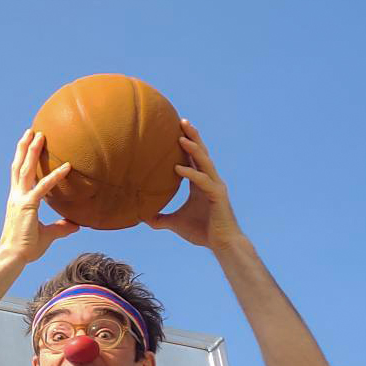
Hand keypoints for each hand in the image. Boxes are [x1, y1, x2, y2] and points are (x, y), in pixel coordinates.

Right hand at [0, 130, 79, 264]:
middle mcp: (16, 196)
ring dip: (32, 151)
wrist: (13, 257)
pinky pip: (43, 187)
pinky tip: (66, 166)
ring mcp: (20, 199)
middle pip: (19, 165)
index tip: (27, 144)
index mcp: (17, 200)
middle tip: (31, 131)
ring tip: (39, 134)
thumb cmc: (26, 247)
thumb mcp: (47, 234)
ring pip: (25, 169)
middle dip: (25, 147)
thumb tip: (76, 225)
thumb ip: (61, 227)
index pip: (18, 174)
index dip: (22, 158)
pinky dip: (55, 176)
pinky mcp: (28, 206)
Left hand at [144, 119, 243, 248]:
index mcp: (201, 183)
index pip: (193, 158)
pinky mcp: (217, 195)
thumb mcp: (176, 223)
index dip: (186, 143)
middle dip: (192, 136)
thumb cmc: (202, 232)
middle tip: (181, 120)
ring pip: (204, 162)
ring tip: (181, 136)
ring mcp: (215, 186)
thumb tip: (143, 218)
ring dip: (193, 148)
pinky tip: (177, 167)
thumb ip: (161, 218)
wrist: (222, 245)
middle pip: (201, 153)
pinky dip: (190, 173)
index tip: (176, 129)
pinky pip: (202, 181)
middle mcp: (210, 180)